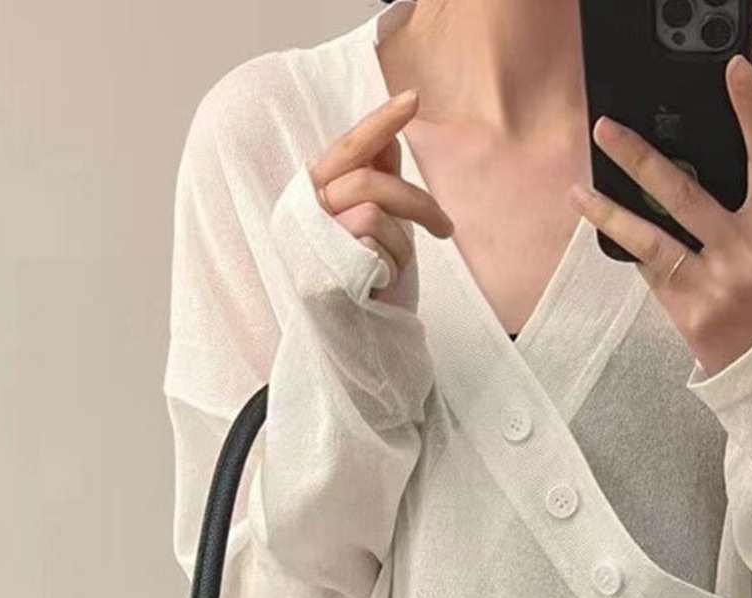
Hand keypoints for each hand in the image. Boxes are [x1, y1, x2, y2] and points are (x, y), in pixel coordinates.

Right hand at [307, 89, 454, 308]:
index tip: (413, 98)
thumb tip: (389, 142)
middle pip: (369, 179)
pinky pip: (373, 240)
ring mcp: (310, 237)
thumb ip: (376, 185)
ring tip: (401, 269)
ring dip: (404, 242)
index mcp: (316, 195)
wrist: (362, 344)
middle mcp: (305, 210)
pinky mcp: (322, 263)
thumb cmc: (369, 287)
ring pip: (375, 207)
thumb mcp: (379, 229)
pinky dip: (391, 263)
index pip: (349, 148)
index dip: (380, 123)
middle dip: (417, 201)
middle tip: (446, 230)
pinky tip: (380, 285)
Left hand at [568, 55, 751, 378]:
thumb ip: (741, 211)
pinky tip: (611, 233)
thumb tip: (688, 167)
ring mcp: (716, 284)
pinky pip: (649, 271)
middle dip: (641, 158)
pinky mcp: (689, 312)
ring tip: (579, 191)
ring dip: (610, 211)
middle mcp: (747, 253)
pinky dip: (632, 251)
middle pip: (687, 194)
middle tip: (606, 130)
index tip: (736, 73)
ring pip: (652, 238)